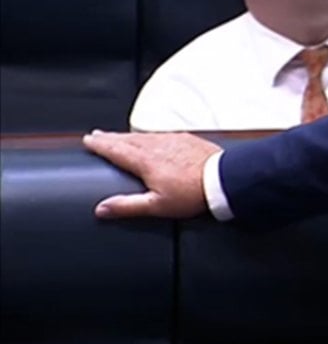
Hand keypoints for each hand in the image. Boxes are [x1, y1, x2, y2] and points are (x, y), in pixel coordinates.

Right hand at [83, 130, 219, 218]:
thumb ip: (127, 206)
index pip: (115, 149)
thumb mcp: (157, 205)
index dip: (100, 144)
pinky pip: (162, 134)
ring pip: (144, 134)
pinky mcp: (187, 139)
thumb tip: (102, 209)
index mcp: (146, 161)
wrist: (224, 179)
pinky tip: (151, 138)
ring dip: (128, 135)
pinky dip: (150, 135)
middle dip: (110, 137)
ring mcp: (173, 140)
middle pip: (127, 138)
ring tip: (119, 137)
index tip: (88, 140)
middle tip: (97, 135)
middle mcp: (157, 146)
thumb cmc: (193, 193)